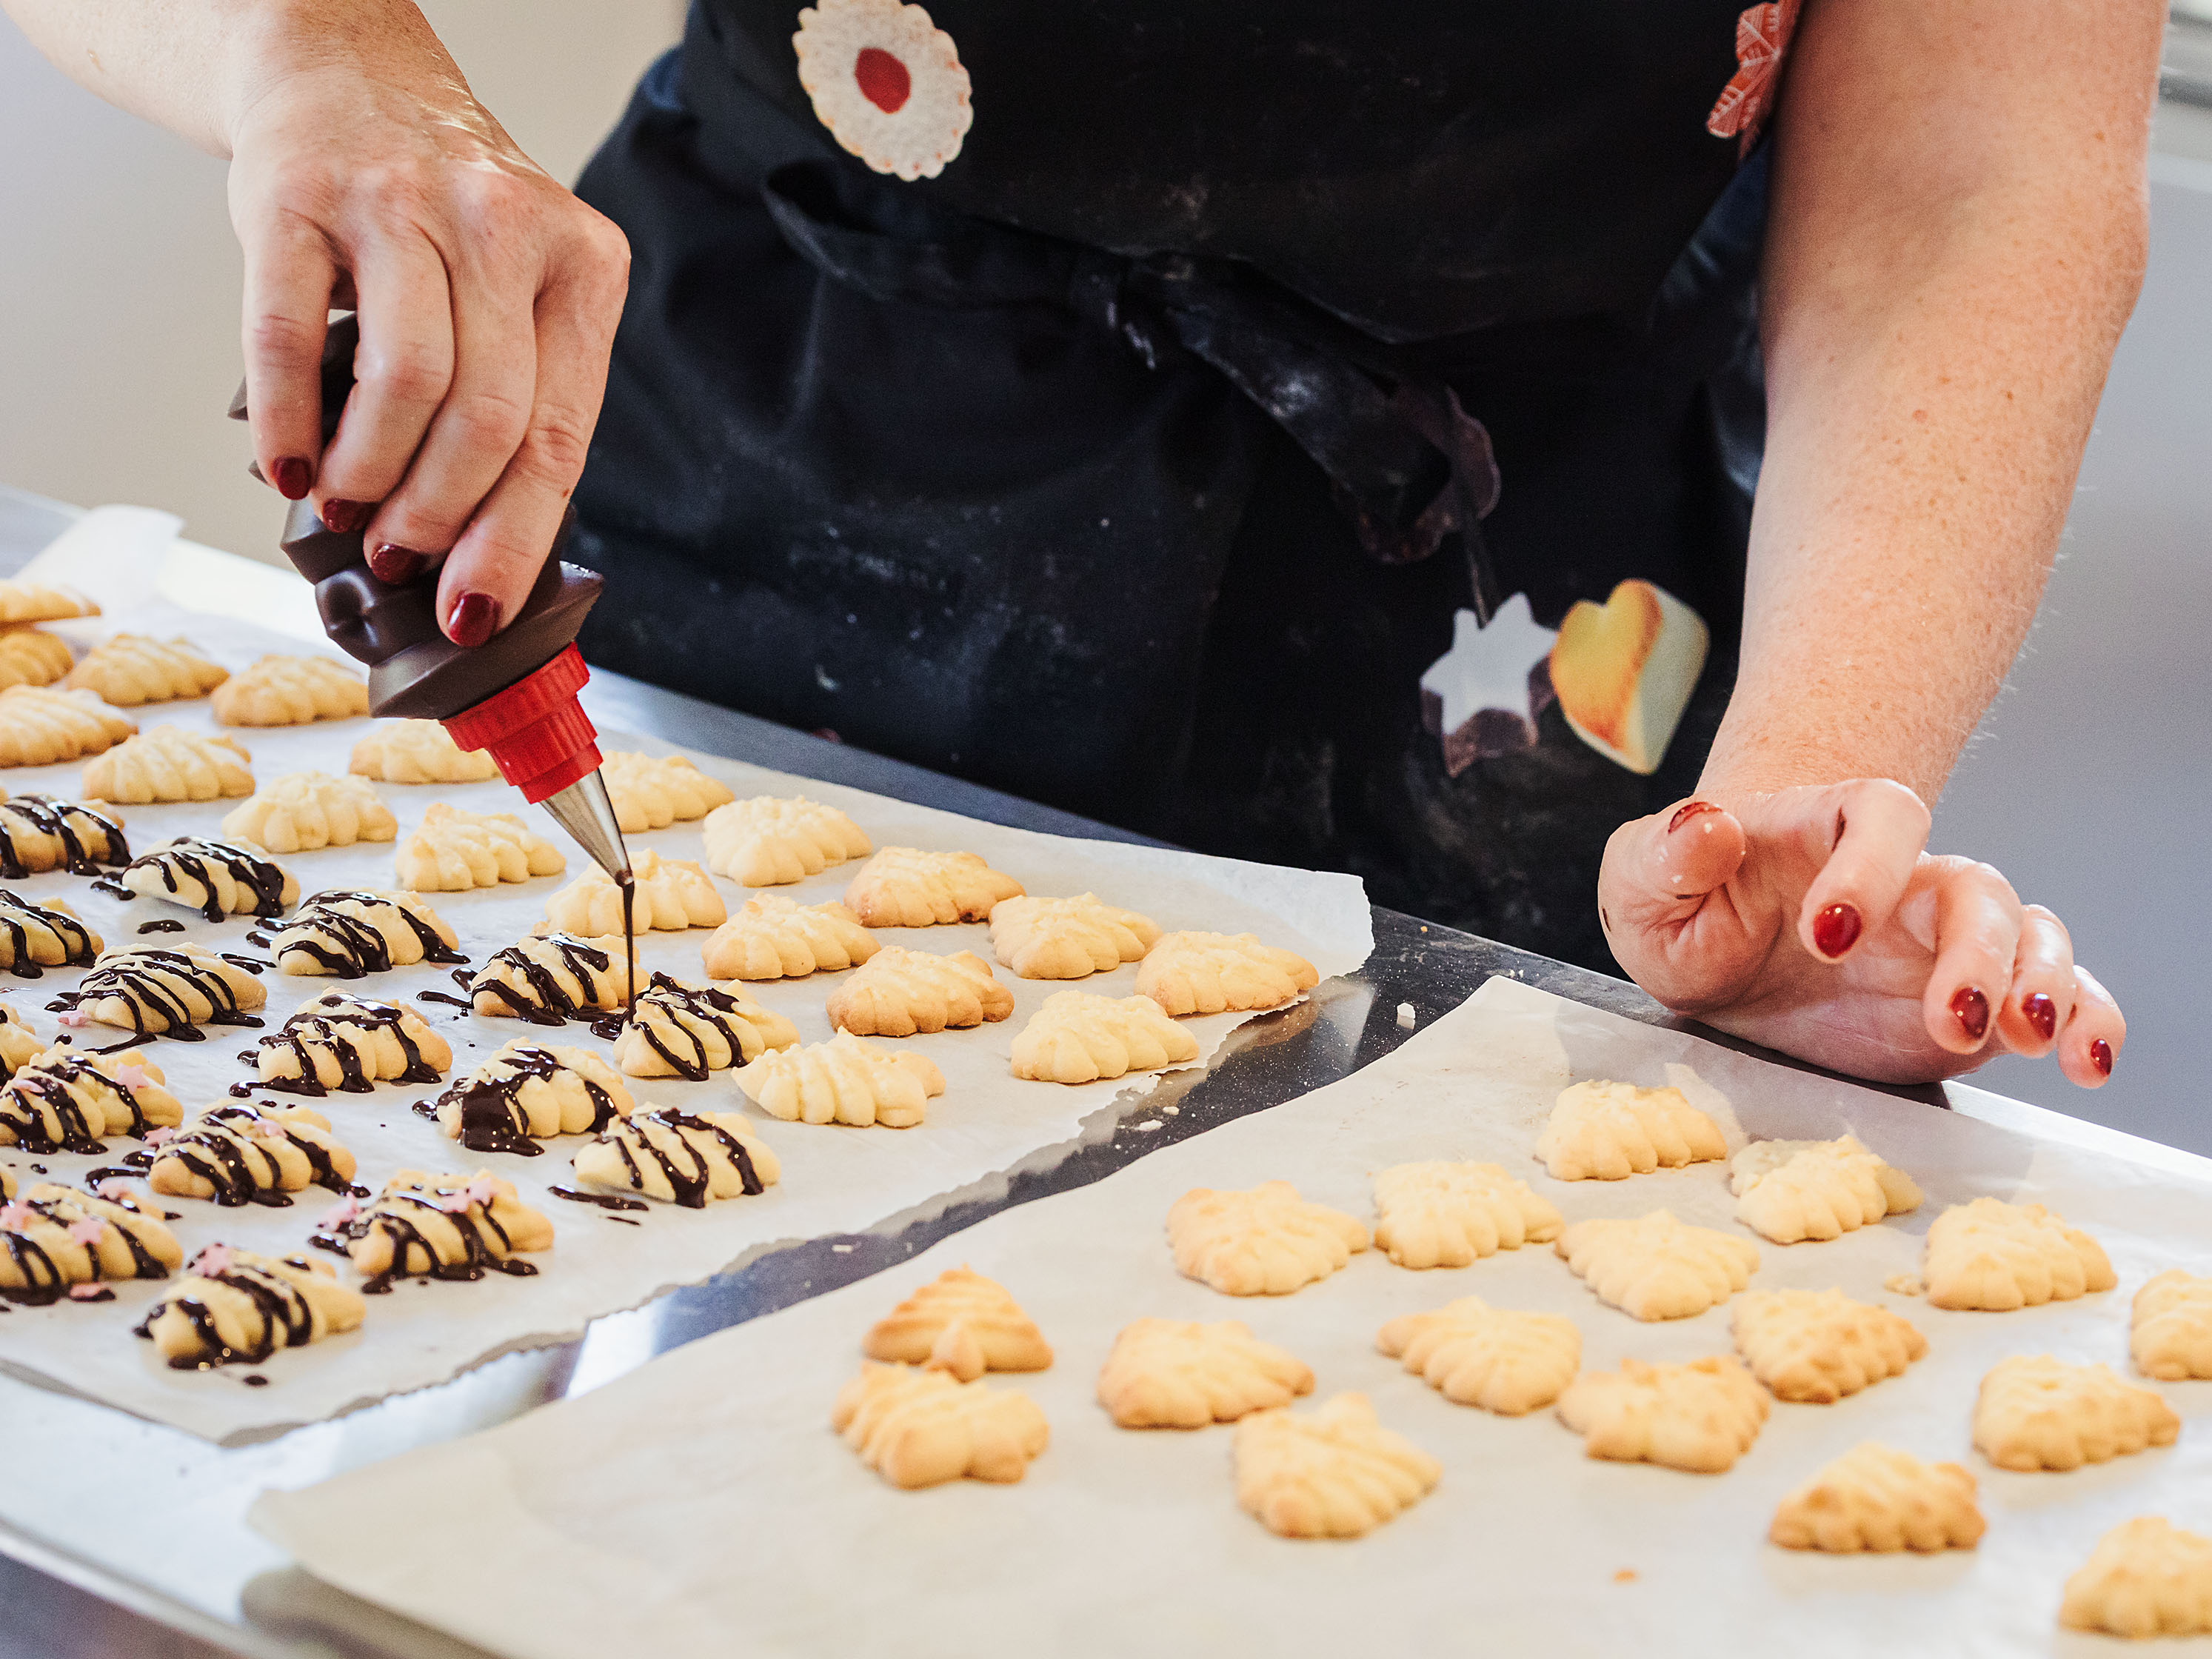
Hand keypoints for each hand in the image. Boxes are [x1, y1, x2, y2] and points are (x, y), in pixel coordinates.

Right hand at [225, 1, 628, 643]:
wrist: (340, 70)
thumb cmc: (437, 213)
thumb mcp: (517, 286)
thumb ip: (517, 397)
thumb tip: (480, 553)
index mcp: (583, 266)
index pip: (559, 434)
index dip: (514, 539)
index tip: (476, 608)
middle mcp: (504, 227)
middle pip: (490, 418)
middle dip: (441, 518)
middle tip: (402, 559)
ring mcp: (402, 205)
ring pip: (406, 383)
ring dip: (371, 478)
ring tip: (350, 513)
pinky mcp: (300, 197)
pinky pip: (290, 337)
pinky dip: (290, 425)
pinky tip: (293, 470)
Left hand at [1597, 779, 2123, 1086]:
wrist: (1705, 963)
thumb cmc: (1679, 906)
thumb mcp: (1641, 881)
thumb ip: (1667, 853)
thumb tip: (1706, 824)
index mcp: (1827, 829)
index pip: (1883, 814)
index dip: (1872, 866)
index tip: (1828, 935)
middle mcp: (1903, 879)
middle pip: (1976, 885)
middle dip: (1974, 950)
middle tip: (1946, 1013)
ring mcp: (1944, 942)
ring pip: (2029, 935)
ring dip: (2040, 984)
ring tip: (2027, 1038)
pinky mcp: (1970, 1004)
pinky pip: (2054, 997)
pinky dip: (2086, 1022)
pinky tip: (2086, 1062)